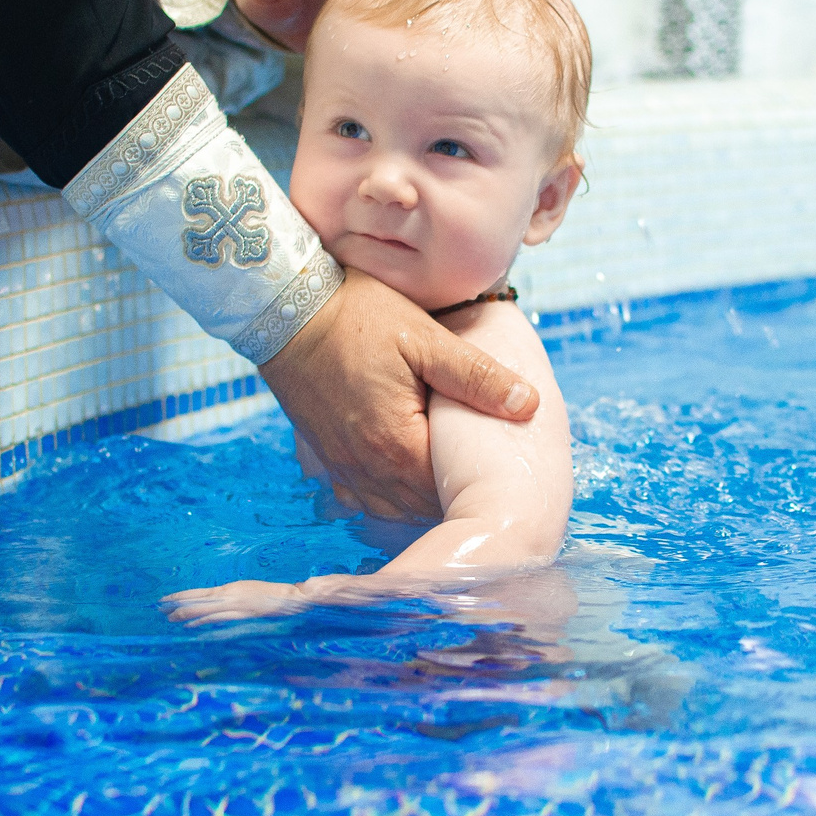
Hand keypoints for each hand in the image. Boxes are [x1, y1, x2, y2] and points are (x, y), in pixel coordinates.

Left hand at [163, 578, 309, 624]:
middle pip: (197, 598)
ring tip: (168, 618)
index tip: (167, 599)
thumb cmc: (273, 597)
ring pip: (204, 608)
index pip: (200, 592)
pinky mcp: (242, 613)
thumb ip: (235, 600)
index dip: (182, 596)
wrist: (292, 597)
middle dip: (177, 604)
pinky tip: (189, 626)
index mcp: (230, 589)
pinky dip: (201, 621)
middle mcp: (229, 593)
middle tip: (159, 608)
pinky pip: (217, 618)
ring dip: (185, 613)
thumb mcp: (249, 594)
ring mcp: (235, 603)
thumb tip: (220, 604)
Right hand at [258, 269, 537, 519]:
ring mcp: (342, 464)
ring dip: (419, 498)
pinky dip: (385, 495)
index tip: (498, 470)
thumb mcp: (425, 339)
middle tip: (479, 475)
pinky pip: (360, 496)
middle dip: (450, 495)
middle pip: (420, 506)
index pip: (448, 490)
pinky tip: (401, 475)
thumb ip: (477, 377)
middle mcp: (366, 466)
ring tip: (446, 477)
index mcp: (396, 443)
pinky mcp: (326, 455)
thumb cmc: (358, 316)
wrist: (286, 308)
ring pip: (390, 507)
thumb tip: (529, 404)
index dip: (475, 483)